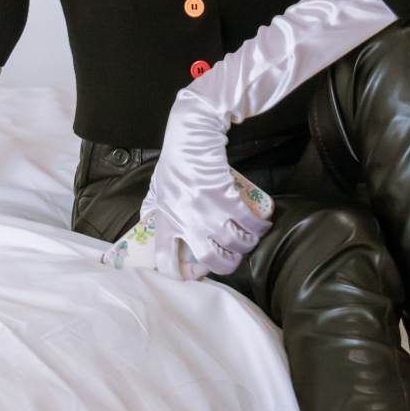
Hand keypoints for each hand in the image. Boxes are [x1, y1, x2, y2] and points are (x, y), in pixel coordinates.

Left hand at [100, 88, 268, 280]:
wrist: (192, 135)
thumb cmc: (175, 162)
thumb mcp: (156, 189)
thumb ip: (152, 209)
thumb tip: (146, 227)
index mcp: (166, 221)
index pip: (165, 259)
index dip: (178, 274)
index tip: (192, 275)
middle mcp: (185, 220)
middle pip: (211, 259)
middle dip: (228, 264)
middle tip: (233, 257)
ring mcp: (206, 209)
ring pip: (235, 243)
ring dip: (248, 245)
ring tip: (252, 238)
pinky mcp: (225, 196)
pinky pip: (248, 222)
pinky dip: (260, 227)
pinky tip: (263, 225)